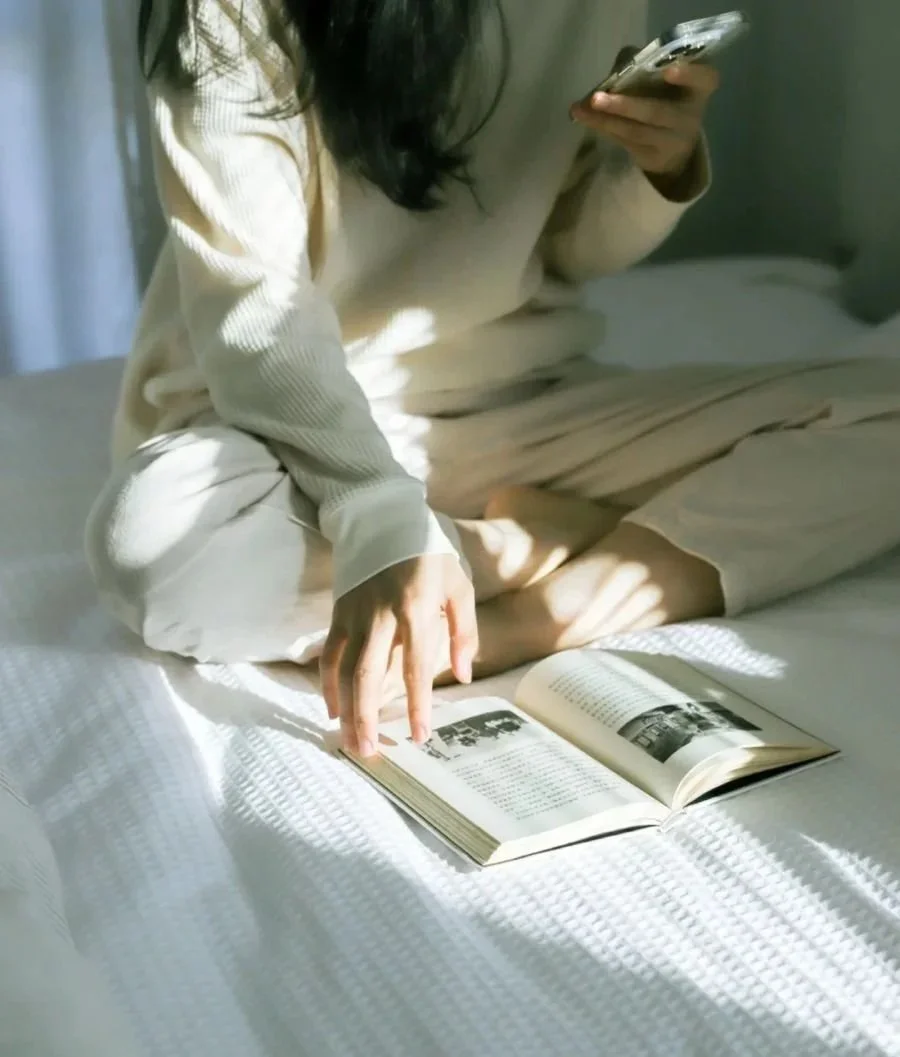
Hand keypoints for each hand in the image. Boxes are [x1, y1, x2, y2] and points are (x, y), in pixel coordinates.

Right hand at [321, 554, 477, 757]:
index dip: (417, 703)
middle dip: (368, 716)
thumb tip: (463, 675)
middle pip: (368, 674)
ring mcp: (354, 614)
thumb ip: (463, 631)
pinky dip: (327, 684)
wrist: (385, 519)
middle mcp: (380, 614)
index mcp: (415, 607)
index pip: (416, 665)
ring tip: (351, 742)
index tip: (420, 735)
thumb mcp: (458, 586)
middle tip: (370, 752)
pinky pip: (329, 654)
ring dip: (346, 709)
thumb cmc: (429, 554)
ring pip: (343, 669)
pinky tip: (334, 711)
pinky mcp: (338, 613)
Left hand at [570, 57, 719, 180]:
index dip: (690, 75)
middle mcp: (690, 117)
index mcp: (699, 90)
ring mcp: (673, 141)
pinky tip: (585, 119)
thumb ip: (644, 66)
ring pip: (636, 131)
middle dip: (625, 105)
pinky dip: (604, 129)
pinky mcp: (654, 157)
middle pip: (657, 112)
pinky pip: (626, 142)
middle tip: (596, 97)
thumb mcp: (664, 82)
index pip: (706, 80)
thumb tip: (618, 64)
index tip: (669, 70)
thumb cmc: (667, 100)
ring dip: (606, 120)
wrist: (673, 148)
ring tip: (581, 109)